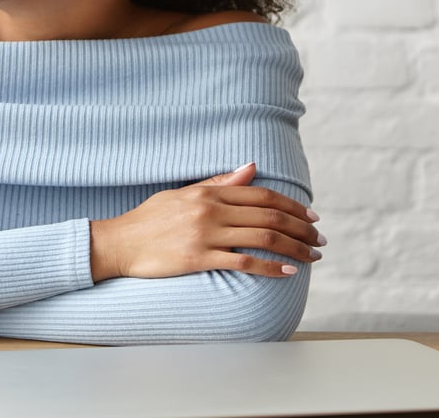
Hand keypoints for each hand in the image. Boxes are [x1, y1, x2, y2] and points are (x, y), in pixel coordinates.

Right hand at [89, 163, 323, 280]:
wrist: (119, 243)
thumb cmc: (149, 218)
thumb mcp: (182, 193)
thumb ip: (218, 182)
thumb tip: (251, 167)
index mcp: (208, 191)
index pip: (261, 195)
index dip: (291, 206)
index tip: (311, 218)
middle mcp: (210, 209)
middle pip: (268, 215)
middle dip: (300, 229)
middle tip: (320, 241)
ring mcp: (205, 234)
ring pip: (262, 237)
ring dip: (293, 248)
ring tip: (311, 258)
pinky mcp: (198, 258)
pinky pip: (242, 262)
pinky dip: (269, 267)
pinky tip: (287, 272)